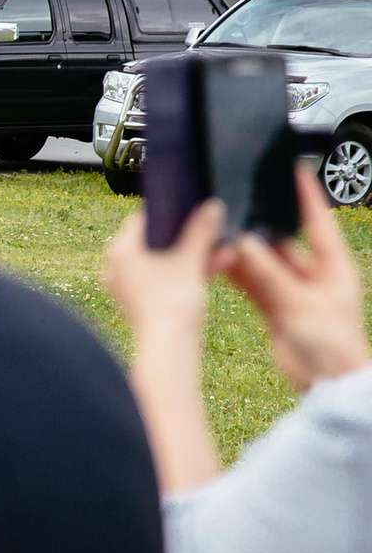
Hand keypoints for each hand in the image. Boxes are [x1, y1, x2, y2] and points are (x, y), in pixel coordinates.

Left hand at [102, 198, 228, 356]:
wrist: (169, 348)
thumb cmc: (173, 302)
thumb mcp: (191, 260)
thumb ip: (201, 231)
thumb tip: (212, 206)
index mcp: (120, 251)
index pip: (143, 219)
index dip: (170, 212)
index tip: (192, 208)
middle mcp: (117, 267)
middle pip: (156, 241)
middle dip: (189, 238)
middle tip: (214, 230)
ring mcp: (127, 286)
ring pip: (164, 261)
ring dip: (194, 255)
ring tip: (224, 251)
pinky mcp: (141, 302)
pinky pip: (164, 279)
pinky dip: (186, 273)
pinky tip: (216, 267)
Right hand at [223, 168, 370, 390]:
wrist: (327, 383)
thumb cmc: (332, 344)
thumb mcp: (299, 303)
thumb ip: (268, 273)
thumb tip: (244, 243)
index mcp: (334, 268)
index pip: (318, 222)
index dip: (307, 195)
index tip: (293, 169)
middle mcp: (314, 276)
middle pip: (284, 243)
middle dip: (261, 229)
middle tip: (238, 208)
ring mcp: (294, 292)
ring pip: (264, 264)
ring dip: (244, 255)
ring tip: (220, 238)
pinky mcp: (275, 308)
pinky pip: (252, 285)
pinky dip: (237, 275)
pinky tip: (219, 264)